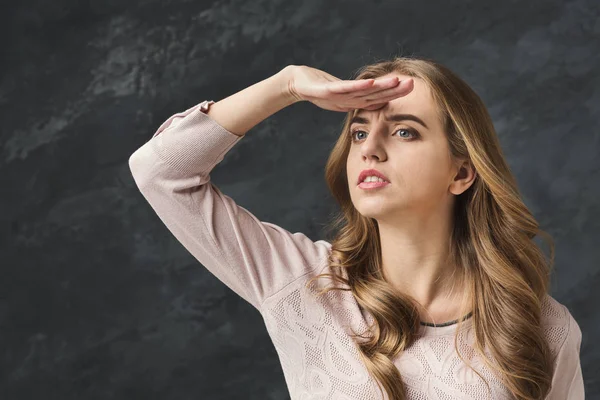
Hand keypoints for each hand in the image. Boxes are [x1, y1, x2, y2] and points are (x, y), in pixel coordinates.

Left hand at [285, 65, 413, 111]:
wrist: (298, 85)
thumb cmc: (321, 87)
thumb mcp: (342, 90)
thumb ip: (358, 92)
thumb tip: (374, 94)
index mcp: (354, 100)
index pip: (378, 96)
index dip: (394, 93)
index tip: (411, 86)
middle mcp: (349, 100)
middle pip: (375, 95)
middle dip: (394, 90)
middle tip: (412, 84)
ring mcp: (339, 97)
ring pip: (363, 92)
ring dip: (381, 88)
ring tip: (396, 82)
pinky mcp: (327, 91)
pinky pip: (345, 88)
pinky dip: (358, 86)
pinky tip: (370, 82)